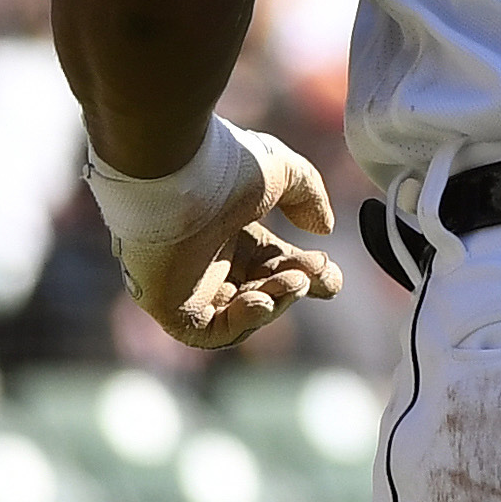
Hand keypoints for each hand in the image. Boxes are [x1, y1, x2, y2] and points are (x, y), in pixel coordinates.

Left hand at [89, 120, 343, 349]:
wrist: (174, 176)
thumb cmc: (224, 169)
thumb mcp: (282, 173)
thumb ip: (308, 198)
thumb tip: (323, 229)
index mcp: (232, 229)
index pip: (274, 263)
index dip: (306, 272)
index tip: (329, 274)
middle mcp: (210, 259)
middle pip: (263, 290)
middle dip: (296, 286)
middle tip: (318, 277)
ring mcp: (189, 285)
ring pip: (243, 313)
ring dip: (276, 301)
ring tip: (292, 281)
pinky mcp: (171, 306)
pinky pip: (210, 331)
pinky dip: (243, 323)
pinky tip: (262, 301)